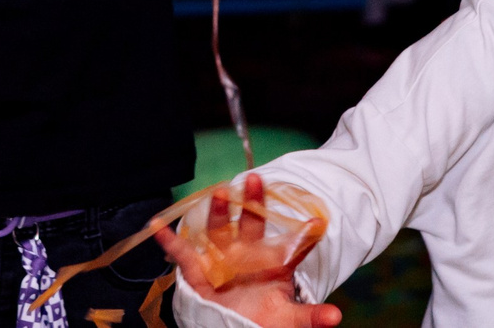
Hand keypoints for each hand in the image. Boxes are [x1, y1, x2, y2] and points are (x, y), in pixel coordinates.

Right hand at [153, 174, 338, 327]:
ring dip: (219, 211)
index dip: (302, 234)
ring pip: (219, 230)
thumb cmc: (261, 320)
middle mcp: (247, 254)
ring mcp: (222, 259)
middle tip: (256, 179)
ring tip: (221, 192)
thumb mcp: (286, 319)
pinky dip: (169, 241)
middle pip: (251, 224)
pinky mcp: (199, 271)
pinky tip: (157, 227)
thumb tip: (336, 316)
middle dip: (252, 202)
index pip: (289, 246)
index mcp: (272, 264)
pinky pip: (182, 254)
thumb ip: (309, 316)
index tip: (317, 223)